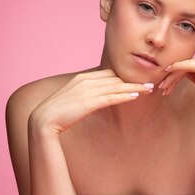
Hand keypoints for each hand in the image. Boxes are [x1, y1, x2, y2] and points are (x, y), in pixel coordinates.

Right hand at [29, 69, 152, 135]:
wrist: (43, 120)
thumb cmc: (57, 113)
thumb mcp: (73, 99)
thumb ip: (85, 95)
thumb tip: (96, 99)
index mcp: (82, 78)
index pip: (108, 74)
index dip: (124, 77)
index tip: (137, 80)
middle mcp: (86, 81)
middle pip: (116, 79)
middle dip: (134, 80)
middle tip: (150, 83)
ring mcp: (87, 91)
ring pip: (117, 87)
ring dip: (135, 87)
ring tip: (149, 89)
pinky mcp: (88, 102)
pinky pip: (111, 97)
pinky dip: (125, 96)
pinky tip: (136, 95)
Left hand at [158, 54, 194, 127]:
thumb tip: (182, 67)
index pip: (191, 63)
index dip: (176, 72)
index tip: (165, 82)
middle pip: (188, 63)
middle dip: (173, 74)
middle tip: (162, 86)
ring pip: (186, 65)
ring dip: (172, 76)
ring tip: (163, 87)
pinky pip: (188, 66)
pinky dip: (176, 72)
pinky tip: (168, 81)